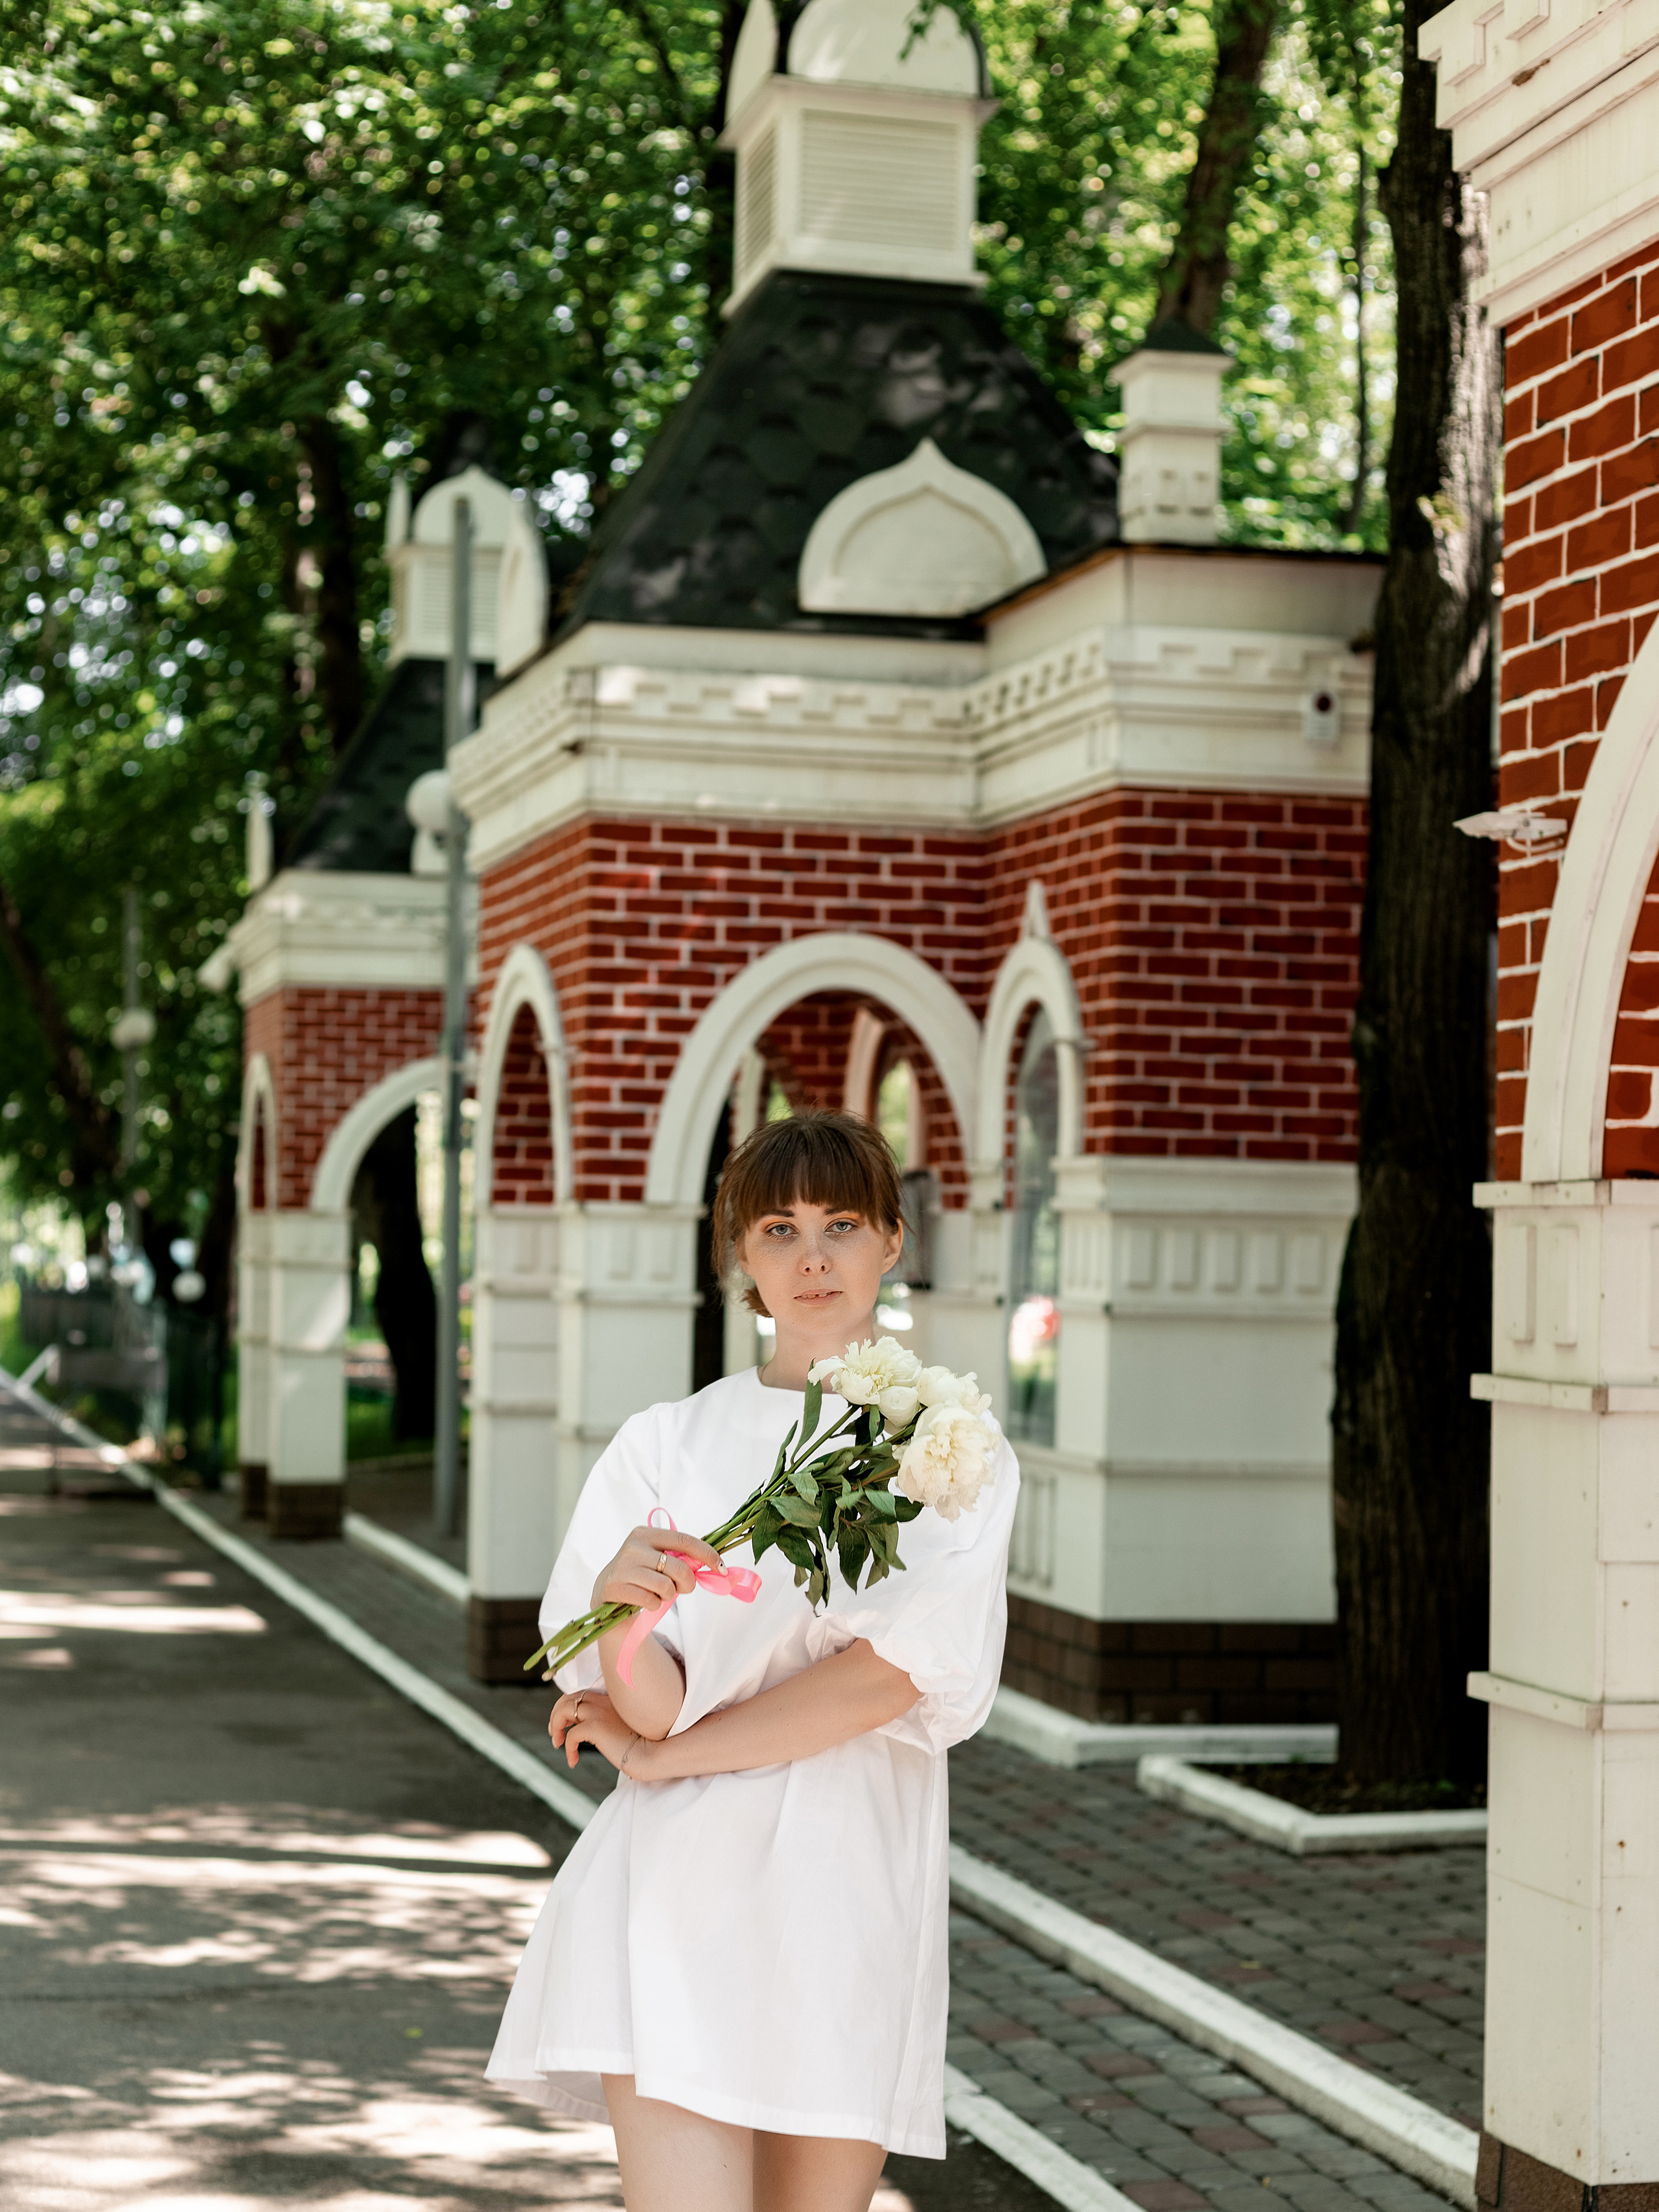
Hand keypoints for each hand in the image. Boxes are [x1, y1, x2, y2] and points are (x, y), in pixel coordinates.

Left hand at [549, 1687, 650, 1774]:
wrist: (653, 1752)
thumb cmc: (644, 1743)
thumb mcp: (627, 1725)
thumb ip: (611, 1720)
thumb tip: (598, 1731)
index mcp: (611, 1698)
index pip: (582, 1693)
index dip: (569, 1705)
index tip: (566, 1723)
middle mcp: (603, 1700)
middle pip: (569, 1698)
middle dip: (557, 1714)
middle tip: (556, 1733)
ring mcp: (599, 1712)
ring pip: (564, 1709)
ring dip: (556, 1725)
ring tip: (558, 1743)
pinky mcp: (596, 1727)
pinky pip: (571, 1735)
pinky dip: (567, 1748)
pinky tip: (573, 1761)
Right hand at [591, 1523, 723, 1613]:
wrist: (607, 1592)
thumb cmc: (642, 1575)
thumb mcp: (658, 1559)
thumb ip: (682, 1559)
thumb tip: (720, 1569)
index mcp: (646, 1534)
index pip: (684, 1540)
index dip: (707, 1554)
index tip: (721, 1568)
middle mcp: (634, 1546)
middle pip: (679, 1567)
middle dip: (688, 1583)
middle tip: (682, 1588)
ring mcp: (623, 1566)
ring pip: (666, 1586)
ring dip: (668, 1595)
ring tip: (657, 1593)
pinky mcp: (615, 1586)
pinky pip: (651, 1600)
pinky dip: (654, 1604)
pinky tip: (644, 1600)